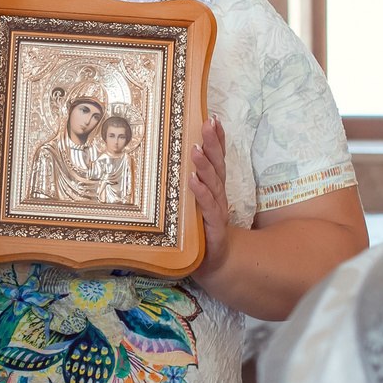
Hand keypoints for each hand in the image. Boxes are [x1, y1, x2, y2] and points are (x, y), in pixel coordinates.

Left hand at [187, 116, 234, 282]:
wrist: (215, 264)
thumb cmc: (200, 231)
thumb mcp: (192, 205)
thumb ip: (187, 186)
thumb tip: (164, 162)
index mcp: (213, 189)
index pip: (217, 160)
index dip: (217, 140)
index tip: (212, 118)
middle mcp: (218, 196)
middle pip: (218, 165)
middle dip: (213, 143)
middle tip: (208, 123)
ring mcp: (217, 211)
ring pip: (213, 184)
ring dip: (204, 165)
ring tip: (195, 149)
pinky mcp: (213, 228)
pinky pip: (208, 208)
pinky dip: (201, 193)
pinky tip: (193, 181)